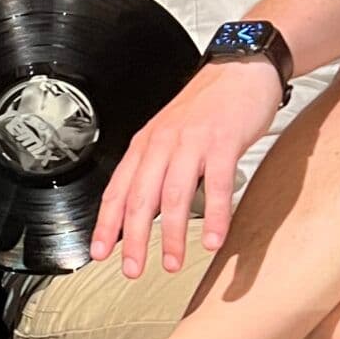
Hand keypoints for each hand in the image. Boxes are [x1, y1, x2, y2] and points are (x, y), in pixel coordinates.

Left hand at [91, 58, 284, 278]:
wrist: (240, 69)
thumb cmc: (206, 107)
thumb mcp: (169, 135)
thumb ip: (155, 170)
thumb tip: (143, 211)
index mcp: (144, 145)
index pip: (117, 191)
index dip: (106, 224)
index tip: (99, 253)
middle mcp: (162, 144)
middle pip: (140, 198)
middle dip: (133, 238)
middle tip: (132, 269)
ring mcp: (191, 143)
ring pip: (174, 195)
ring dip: (173, 234)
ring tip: (172, 262)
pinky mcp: (223, 142)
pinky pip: (216, 185)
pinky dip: (215, 216)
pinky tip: (214, 239)